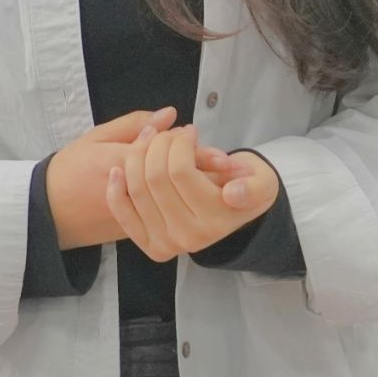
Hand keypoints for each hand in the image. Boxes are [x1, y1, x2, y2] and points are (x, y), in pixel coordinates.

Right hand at [45, 108, 252, 250]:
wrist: (48, 212)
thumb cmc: (71, 168)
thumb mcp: (97, 137)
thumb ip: (135, 125)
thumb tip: (170, 115)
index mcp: (120, 162)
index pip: (167, 159)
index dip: (198, 156)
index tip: (223, 155)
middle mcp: (133, 193)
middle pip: (179, 184)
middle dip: (209, 175)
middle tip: (234, 166)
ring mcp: (136, 217)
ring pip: (179, 204)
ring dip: (203, 192)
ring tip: (227, 180)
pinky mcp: (137, 234)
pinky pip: (171, 219)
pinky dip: (189, 208)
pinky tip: (206, 200)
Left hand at [107, 123, 281, 260]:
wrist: (236, 214)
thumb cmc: (247, 188)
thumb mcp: (261, 184)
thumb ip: (253, 187)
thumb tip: (233, 194)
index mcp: (214, 221)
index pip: (180, 171)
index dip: (179, 142)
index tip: (189, 131)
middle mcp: (188, 238)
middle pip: (155, 177)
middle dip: (158, 143)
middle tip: (169, 132)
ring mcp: (166, 244)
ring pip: (136, 188)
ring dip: (137, 155)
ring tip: (150, 139)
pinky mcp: (148, 245)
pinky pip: (123, 212)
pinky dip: (116, 188)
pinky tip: (117, 168)